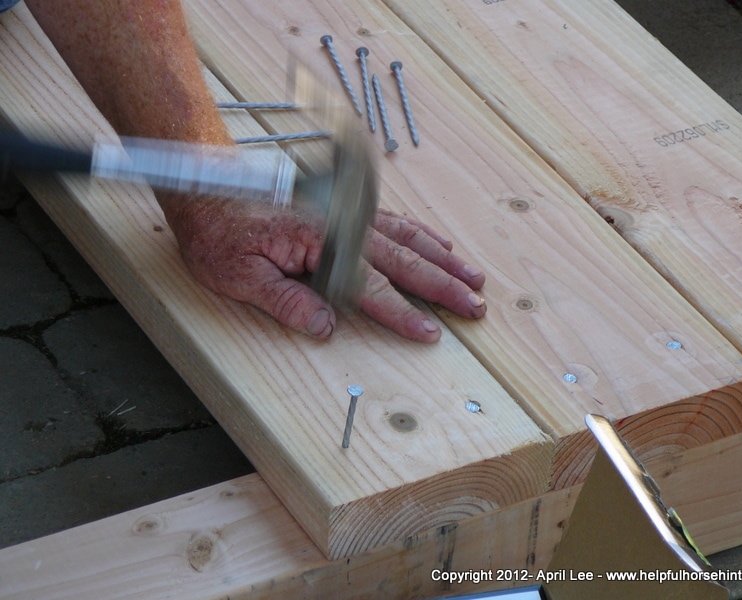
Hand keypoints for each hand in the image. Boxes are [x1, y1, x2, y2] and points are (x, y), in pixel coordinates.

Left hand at [161, 195, 485, 342]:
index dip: (402, 313)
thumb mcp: (239, 276)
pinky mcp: (345, 209)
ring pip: (409, 237)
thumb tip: (327, 328)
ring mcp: (348, 214)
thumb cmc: (219, 231)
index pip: (370, 287)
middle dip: (444, 286)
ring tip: (474, 276)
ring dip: (443, 259)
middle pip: (405, 261)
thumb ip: (286, 302)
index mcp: (320, 244)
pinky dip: (422, 234)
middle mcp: (343, 226)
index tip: (431, 333)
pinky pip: (395, 221)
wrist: (208, 184)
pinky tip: (439, 244)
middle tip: (476, 306)